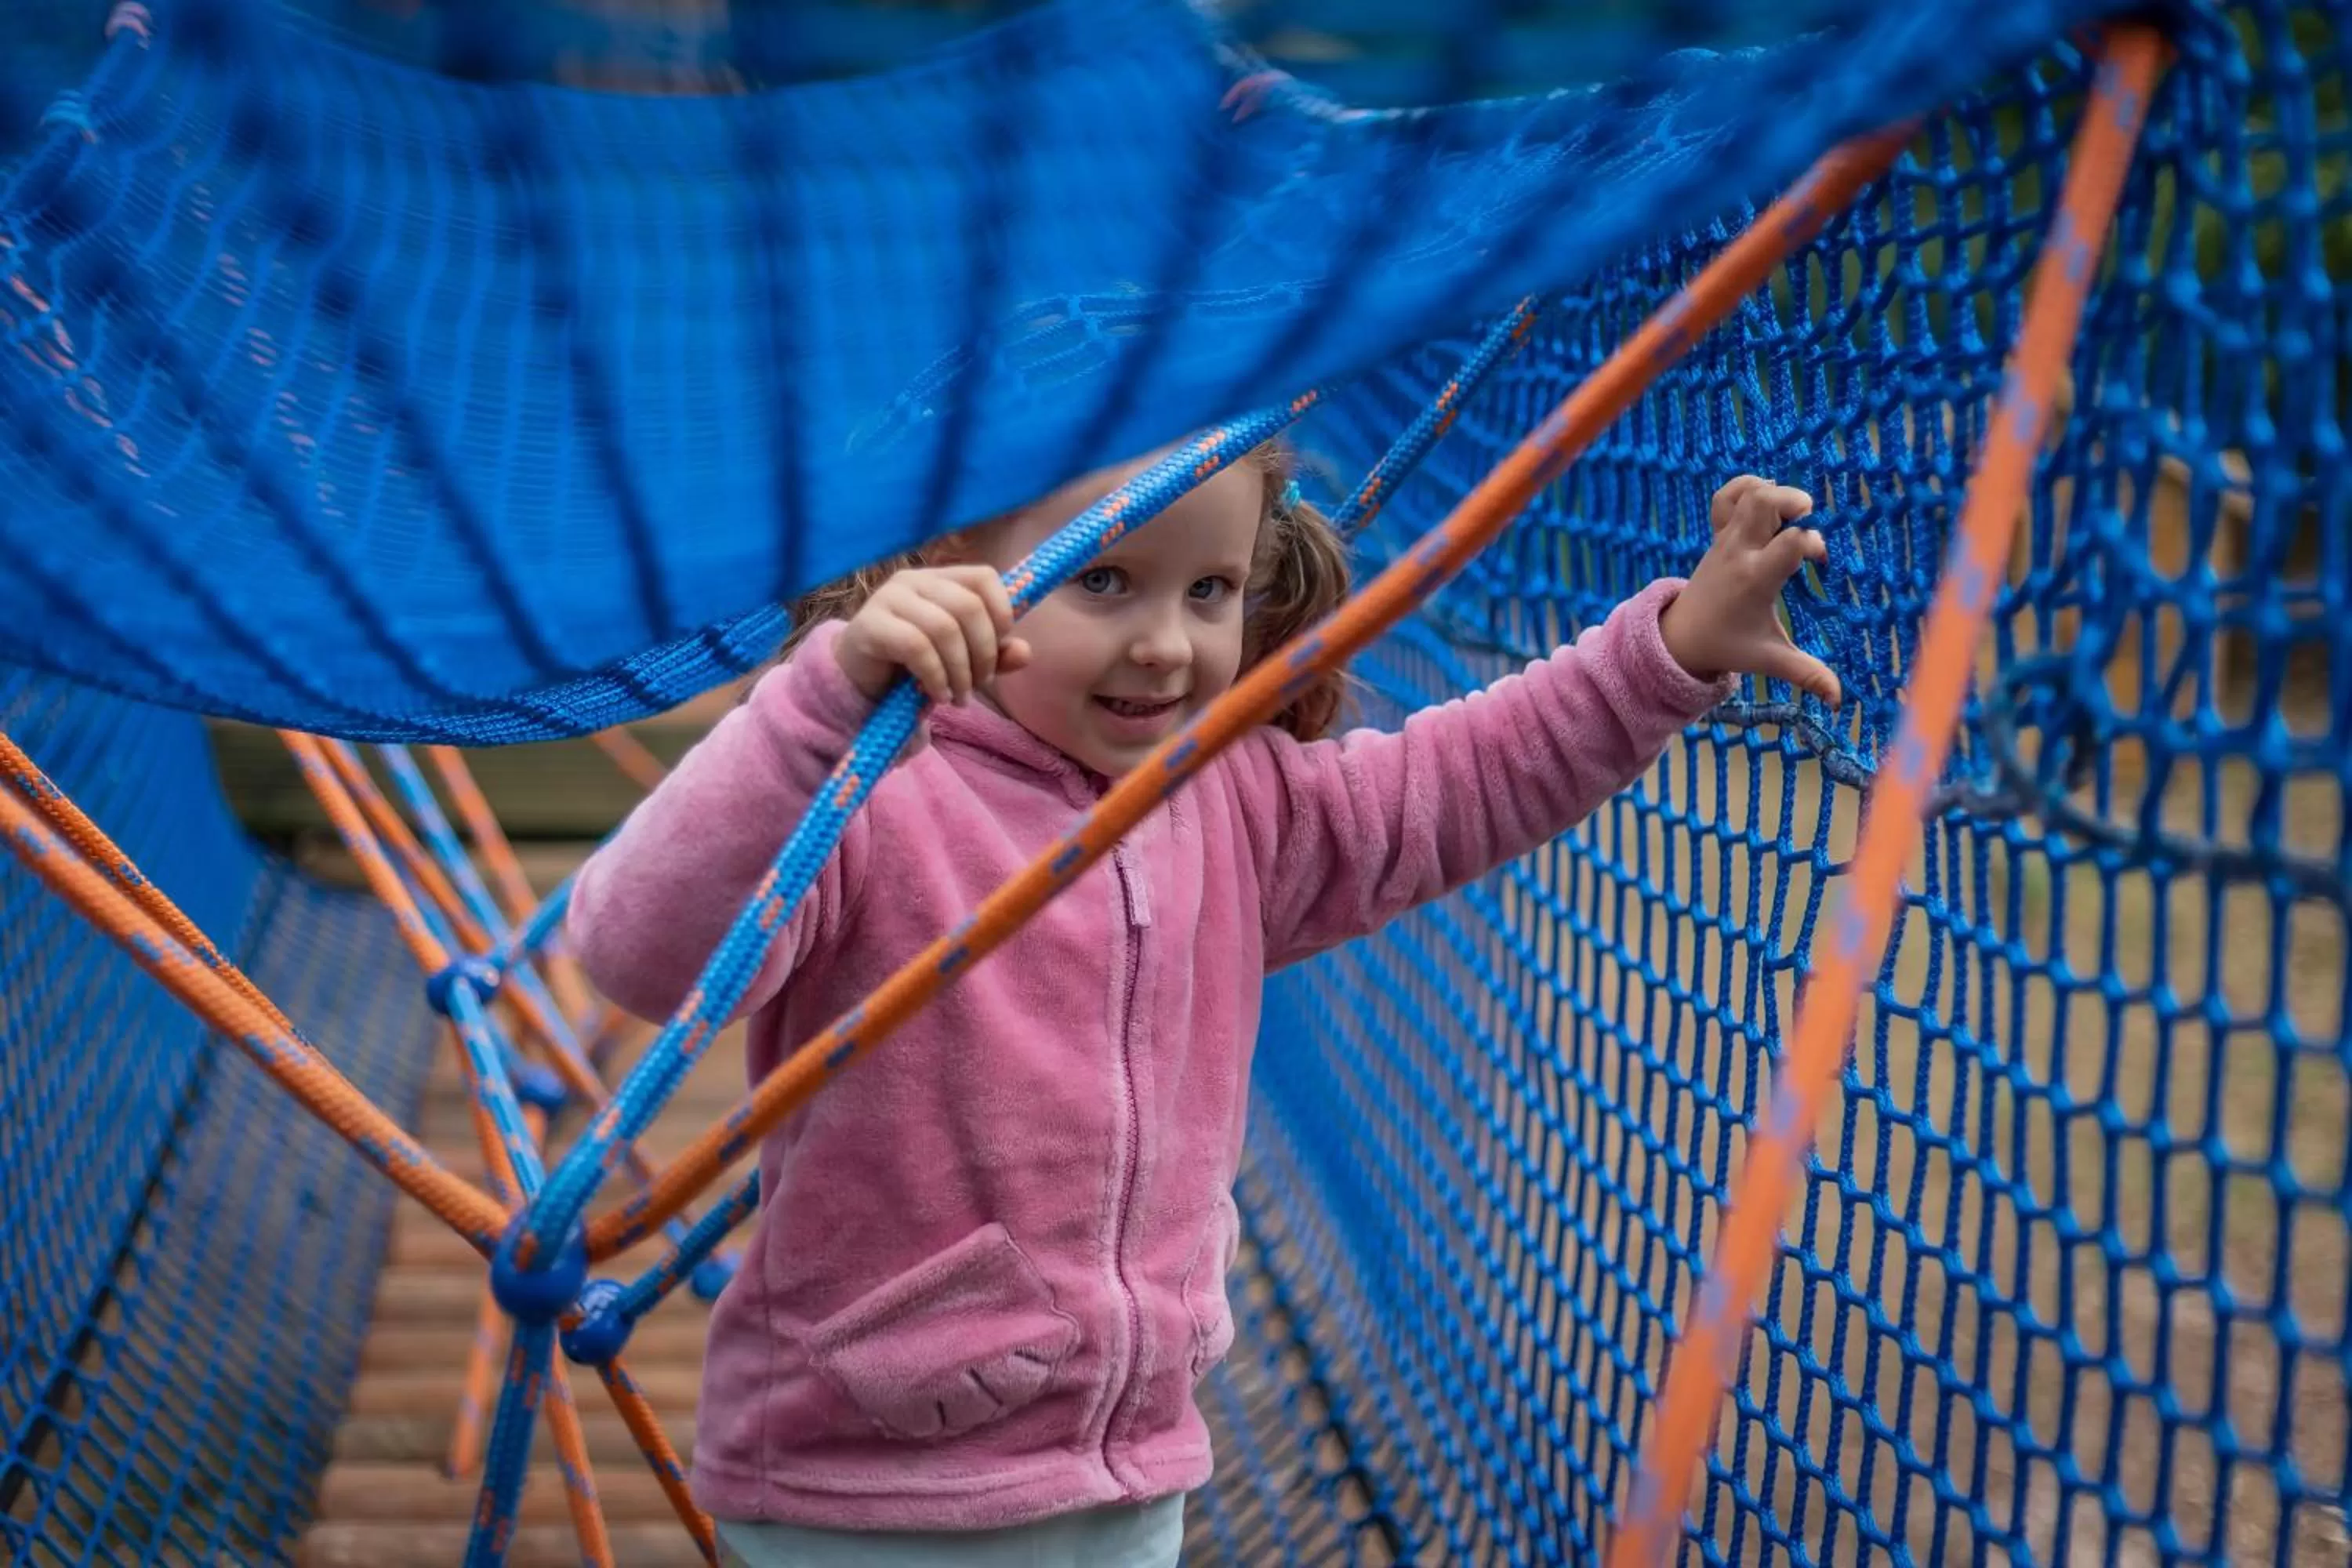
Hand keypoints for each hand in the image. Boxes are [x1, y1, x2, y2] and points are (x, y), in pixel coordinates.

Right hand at [834, 566, 1031, 703]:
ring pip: (944, 628)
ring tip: (959, 697)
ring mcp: (888, 599)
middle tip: (979, 685)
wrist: (860, 683)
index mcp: (940, 579)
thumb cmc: (914, 666)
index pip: (984, 577)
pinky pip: (916, 647)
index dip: (1001, 612)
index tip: (1000, 647)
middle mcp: (914, 580)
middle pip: (967, 606)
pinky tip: (938, 695)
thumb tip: (1025, 653)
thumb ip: (994, 654)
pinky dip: (936, 676)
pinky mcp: (869, 625)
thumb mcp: (961, 660)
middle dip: (983, 653)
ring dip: (960, 671)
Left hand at [1659, 476, 1842, 704]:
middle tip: (1808, 519)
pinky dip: (1747, 488)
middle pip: (1763, 503)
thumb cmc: (1730, 645)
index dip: (1814, 543)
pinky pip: (1725, 497)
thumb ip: (1806, 674)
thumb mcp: (1769, 659)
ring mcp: (1725, 540)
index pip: (1790, 543)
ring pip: (1746, 495)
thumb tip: (1839, 701)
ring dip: (1774, 493)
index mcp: (1755, 579)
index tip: (1821, 562)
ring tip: (1792, 513)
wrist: (1682, 635)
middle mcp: (1739, 552)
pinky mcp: (1718, 534)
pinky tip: (1768, 500)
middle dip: (1794, 501)